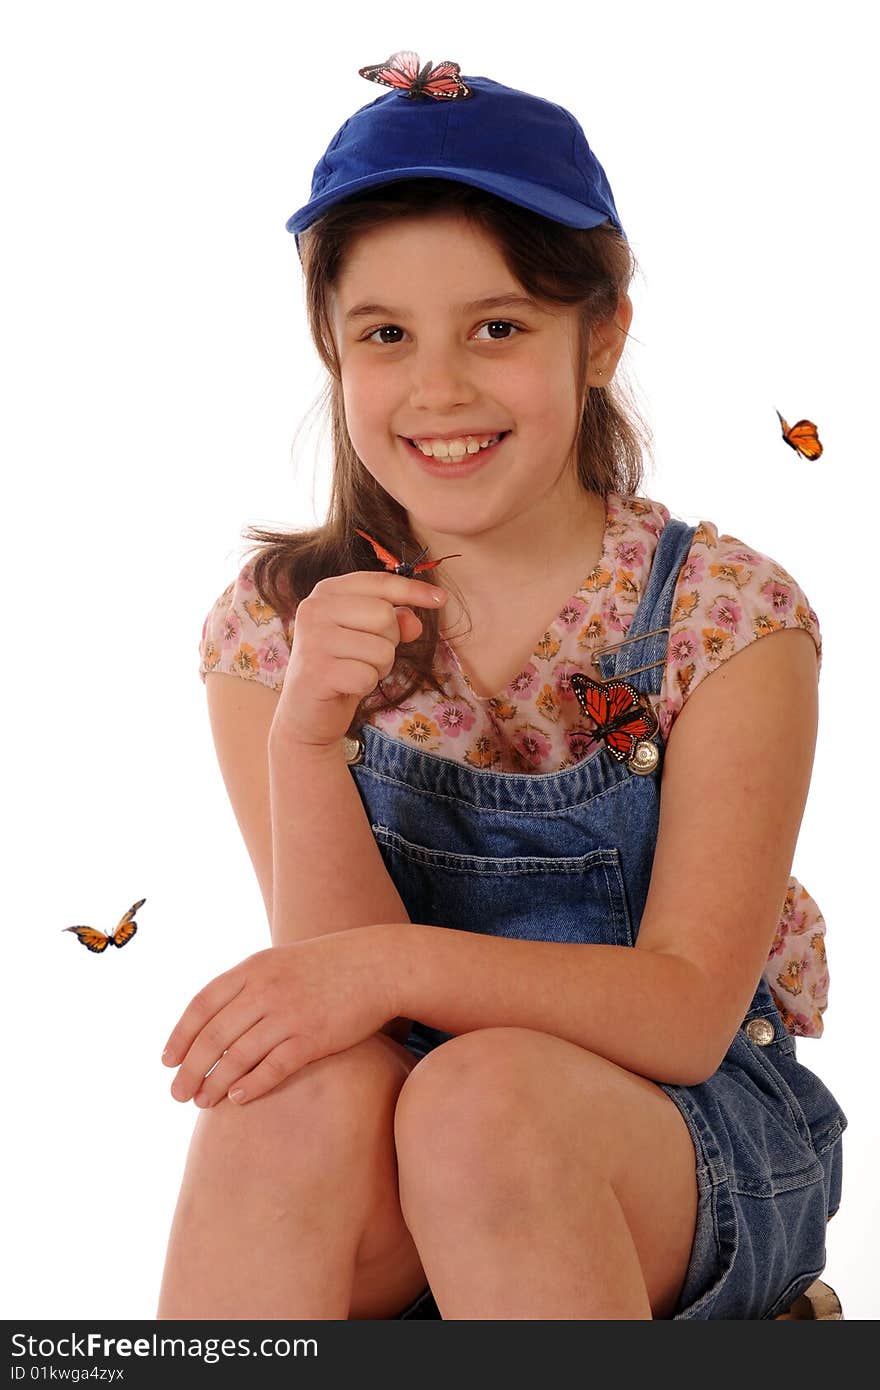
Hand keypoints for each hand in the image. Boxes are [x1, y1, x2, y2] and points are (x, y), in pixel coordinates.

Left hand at [160, 924, 399, 1105]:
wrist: (377, 966)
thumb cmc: (325, 967)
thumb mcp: (279, 963)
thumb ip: (246, 986)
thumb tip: (212, 1022)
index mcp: (253, 968)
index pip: (202, 1004)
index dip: (180, 1035)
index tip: (167, 1061)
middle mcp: (266, 989)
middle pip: (214, 1036)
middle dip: (190, 1068)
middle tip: (177, 1094)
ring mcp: (289, 1014)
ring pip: (237, 1056)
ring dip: (214, 1083)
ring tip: (201, 1102)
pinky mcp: (313, 1038)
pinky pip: (273, 1068)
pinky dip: (251, 1086)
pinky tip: (237, 1100)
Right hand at [271, 570, 446, 749]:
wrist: (306, 712)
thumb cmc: (341, 666)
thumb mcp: (370, 636)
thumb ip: (395, 621)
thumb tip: (416, 622)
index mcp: (327, 592)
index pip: (380, 582)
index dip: (413, 590)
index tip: (441, 598)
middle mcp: (315, 609)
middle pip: (385, 615)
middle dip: (389, 641)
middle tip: (365, 655)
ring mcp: (313, 639)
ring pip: (381, 648)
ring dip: (378, 666)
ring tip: (354, 670)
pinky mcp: (317, 671)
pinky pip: (368, 675)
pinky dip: (366, 685)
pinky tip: (346, 686)